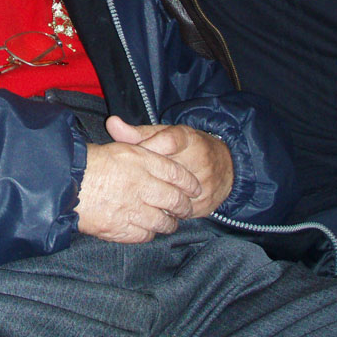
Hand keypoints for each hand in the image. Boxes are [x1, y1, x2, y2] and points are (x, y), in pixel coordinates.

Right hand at [76, 141, 201, 242]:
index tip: (195, 188)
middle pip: (175, 201)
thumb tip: (165, 156)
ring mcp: (133, 209)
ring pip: (163, 222)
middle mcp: (142, 186)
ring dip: (169, 223)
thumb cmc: (91, 162)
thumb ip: (144, 151)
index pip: (177, 175)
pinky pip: (145, 235)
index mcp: (142, 162)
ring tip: (170, 222)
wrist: (66, 182)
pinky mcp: (121, 228)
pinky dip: (150, 233)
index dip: (189, 183)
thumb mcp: (120, 147)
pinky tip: (149, 229)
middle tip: (186, 208)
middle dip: (184, 207)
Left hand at [106, 116, 233, 217]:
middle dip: (146, 178)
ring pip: (172, 196)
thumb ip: (137, 133)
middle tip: (129, 182)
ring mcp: (204, 184)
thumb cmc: (186, 148)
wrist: (225, 166)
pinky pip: (180, 213)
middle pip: (168, 171)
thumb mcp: (164, 134)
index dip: (148, 148)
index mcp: (188, 139)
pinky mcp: (205, 204)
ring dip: (154, 197)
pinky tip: (151, 210)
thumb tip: (111, 123)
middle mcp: (199, 161)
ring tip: (138, 196)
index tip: (133, 155)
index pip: (168, 141)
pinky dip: (164, 212)